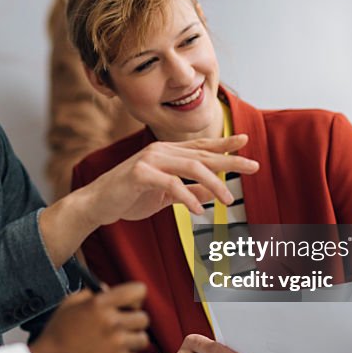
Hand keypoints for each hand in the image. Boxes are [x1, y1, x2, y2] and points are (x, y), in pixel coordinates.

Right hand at [29, 283, 148, 352]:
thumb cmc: (56, 336)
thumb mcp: (68, 305)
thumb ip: (90, 293)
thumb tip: (108, 290)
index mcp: (100, 304)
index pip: (138, 291)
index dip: (135, 299)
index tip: (129, 306)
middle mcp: (112, 322)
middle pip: (143, 318)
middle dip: (132, 323)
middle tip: (119, 329)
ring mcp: (118, 344)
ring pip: (142, 339)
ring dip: (131, 342)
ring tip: (113, 346)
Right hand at [81, 135, 258, 226]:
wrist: (97, 203)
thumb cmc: (129, 197)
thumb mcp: (164, 196)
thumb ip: (188, 191)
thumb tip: (213, 194)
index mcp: (167, 153)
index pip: (201, 147)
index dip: (224, 144)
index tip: (245, 142)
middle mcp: (161, 151)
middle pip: (202, 154)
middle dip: (230, 160)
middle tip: (254, 167)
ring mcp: (150, 159)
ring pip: (191, 167)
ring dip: (213, 184)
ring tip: (228, 200)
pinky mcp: (140, 173)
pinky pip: (171, 183)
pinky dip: (188, 197)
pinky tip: (198, 210)